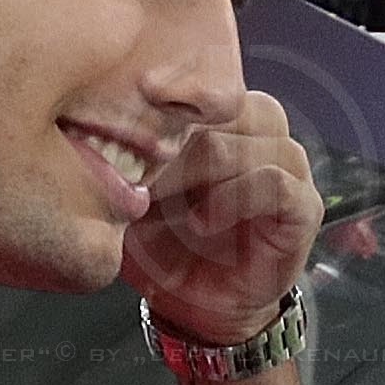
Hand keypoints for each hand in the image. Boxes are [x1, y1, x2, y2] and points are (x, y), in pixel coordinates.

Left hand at [121, 91, 323, 349]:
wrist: (198, 307)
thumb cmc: (164, 243)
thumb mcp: (129, 190)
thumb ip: (118, 151)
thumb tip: (81, 114)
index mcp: (222, 114)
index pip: (203, 77)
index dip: (171, 83)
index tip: (133, 92)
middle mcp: (261, 129)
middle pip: (224, 102)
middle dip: (174, 131)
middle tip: (134, 161)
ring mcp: (286, 165)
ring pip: (246, 138)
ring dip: (198, 166)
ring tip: (161, 195)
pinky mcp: (302, 206)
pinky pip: (274, 182)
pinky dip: (233, 198)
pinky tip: (204, 220)